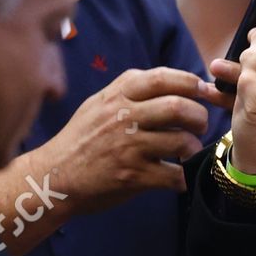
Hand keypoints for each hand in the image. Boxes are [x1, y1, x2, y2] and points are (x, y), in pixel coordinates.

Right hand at [33, 67, 220, 214]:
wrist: (54, 176)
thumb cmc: (82, 139)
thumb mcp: (99, 104)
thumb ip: (130, 90)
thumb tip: (175, 81)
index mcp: (117, 96)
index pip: (162, 78)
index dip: (190, 82)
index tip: (202, 91)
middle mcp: (122, 118)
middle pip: (178, 107)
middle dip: (199, 117)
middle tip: (200, 125)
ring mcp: (128, 147)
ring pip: (181, 141)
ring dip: (194, 147)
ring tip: (188, 151)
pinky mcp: (132, 176)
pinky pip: (174, 175)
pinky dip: (182, 178)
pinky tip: (176, 176)